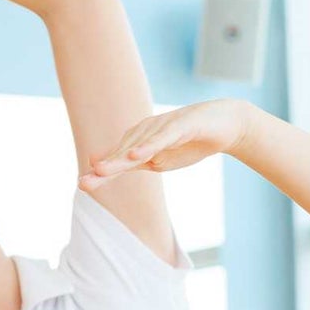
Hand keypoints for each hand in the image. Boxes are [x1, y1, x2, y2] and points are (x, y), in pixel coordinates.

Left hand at [79, 100, 259, 190]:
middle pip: (123, 153)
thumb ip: (130, 163)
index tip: (82, 184)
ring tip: (101, 171)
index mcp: (140, 141)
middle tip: (83, 183)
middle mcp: (147, 131)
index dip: (101, 173)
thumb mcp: (158, 159)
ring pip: (139, 145)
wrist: (227, 125)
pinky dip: (150, 146)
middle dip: (104, 168)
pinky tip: (137, 156)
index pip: (118, 161)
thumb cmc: (189, 143)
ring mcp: (164, 127)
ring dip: (121, 158)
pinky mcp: (183, 125)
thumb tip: (98, 166)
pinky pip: (163, 137)